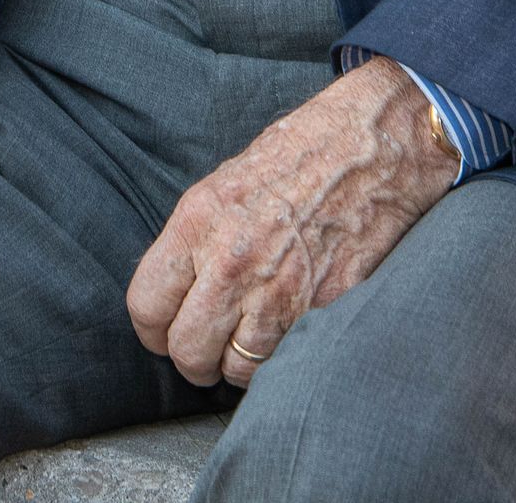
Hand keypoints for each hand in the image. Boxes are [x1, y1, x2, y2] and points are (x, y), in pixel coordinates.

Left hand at [126, 57, 456, 388]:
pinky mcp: (322, 309)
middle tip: (206, 348)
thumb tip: (177, 288)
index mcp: (199, 221)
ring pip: (235, 369)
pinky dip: (281, 359)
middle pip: (186, 350)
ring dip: (238, 364)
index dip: (152, 328)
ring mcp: (279, 290)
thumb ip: (196, 238)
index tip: (164, 331)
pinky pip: (284, 361)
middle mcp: (232, 261)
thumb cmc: (300, 154)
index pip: (146, 304)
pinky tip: (284, 333)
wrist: (369, 147)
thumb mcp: (226, 181)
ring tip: (248, 340)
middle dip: (192, 358)